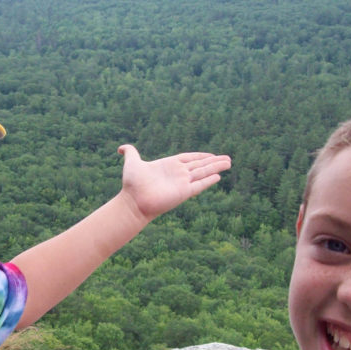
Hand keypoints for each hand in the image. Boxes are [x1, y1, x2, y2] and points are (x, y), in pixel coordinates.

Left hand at [117, 144, 231, 220]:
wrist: (134, 201)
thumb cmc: (132, 183)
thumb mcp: (132, 163)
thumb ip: (130, 152)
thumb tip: (121, 148)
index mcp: (169, 165)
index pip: (189, 158)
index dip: (201, 156)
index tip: (212, 155)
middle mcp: (178, 174)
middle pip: (200, 165)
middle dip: (214, 161)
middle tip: (228, 158)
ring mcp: (182, 183)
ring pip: (203, 173)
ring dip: (216, 167)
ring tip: (229, 163)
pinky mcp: (184, 192)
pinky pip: (200, 184)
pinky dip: (209, 180)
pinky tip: (219, 176)